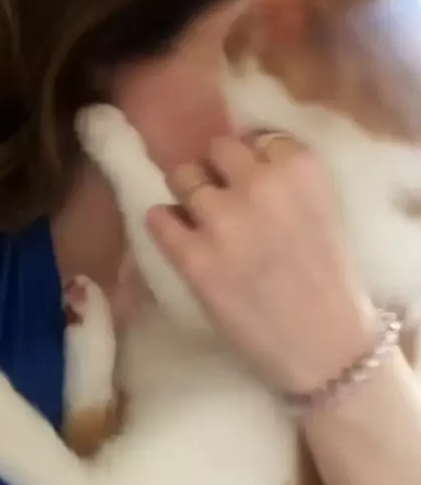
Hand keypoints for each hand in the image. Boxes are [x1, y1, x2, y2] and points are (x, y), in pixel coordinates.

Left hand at [147, 135, 376, 394]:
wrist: (326, 346)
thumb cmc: (328, 280)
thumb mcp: (321, 210)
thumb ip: (286, 179)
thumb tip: (241, 161)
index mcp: (299, 168)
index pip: (256, 138)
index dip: (251, 161)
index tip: (252, 182)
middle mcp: (258, 183)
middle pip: (216, 148)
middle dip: (217, 171)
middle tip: (223, 199)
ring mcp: (222, 219)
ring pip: (182, 176)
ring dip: (189, 195)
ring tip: (201, 222)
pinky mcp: (193, 256)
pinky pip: (157, 217)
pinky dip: (165, 225)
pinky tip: (180, 240)